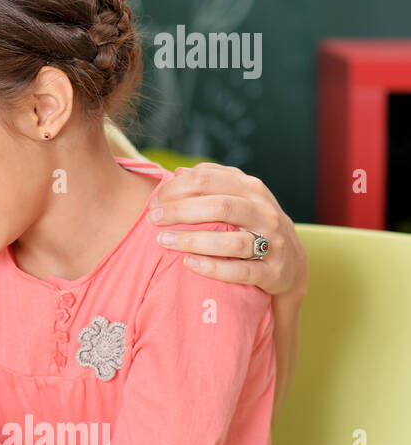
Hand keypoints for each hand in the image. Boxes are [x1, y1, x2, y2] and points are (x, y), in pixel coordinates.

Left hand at [149, 163, 307, 296]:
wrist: (291, 263)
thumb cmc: (253, 224)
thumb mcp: (239, 197)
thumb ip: (211, 183)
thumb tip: (177, 173)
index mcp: (251, 189)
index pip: (207, 180)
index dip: (175, 189)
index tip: (154, 202)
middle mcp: (264, 212)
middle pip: (218, 206)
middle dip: (179, 211)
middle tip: (153, 220)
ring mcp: (272, 242)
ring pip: (231, 240)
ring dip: (192, 240)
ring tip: (163, 241)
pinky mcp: (272, 271)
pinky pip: (240, 270)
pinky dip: (212, 267)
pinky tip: (188, 263)